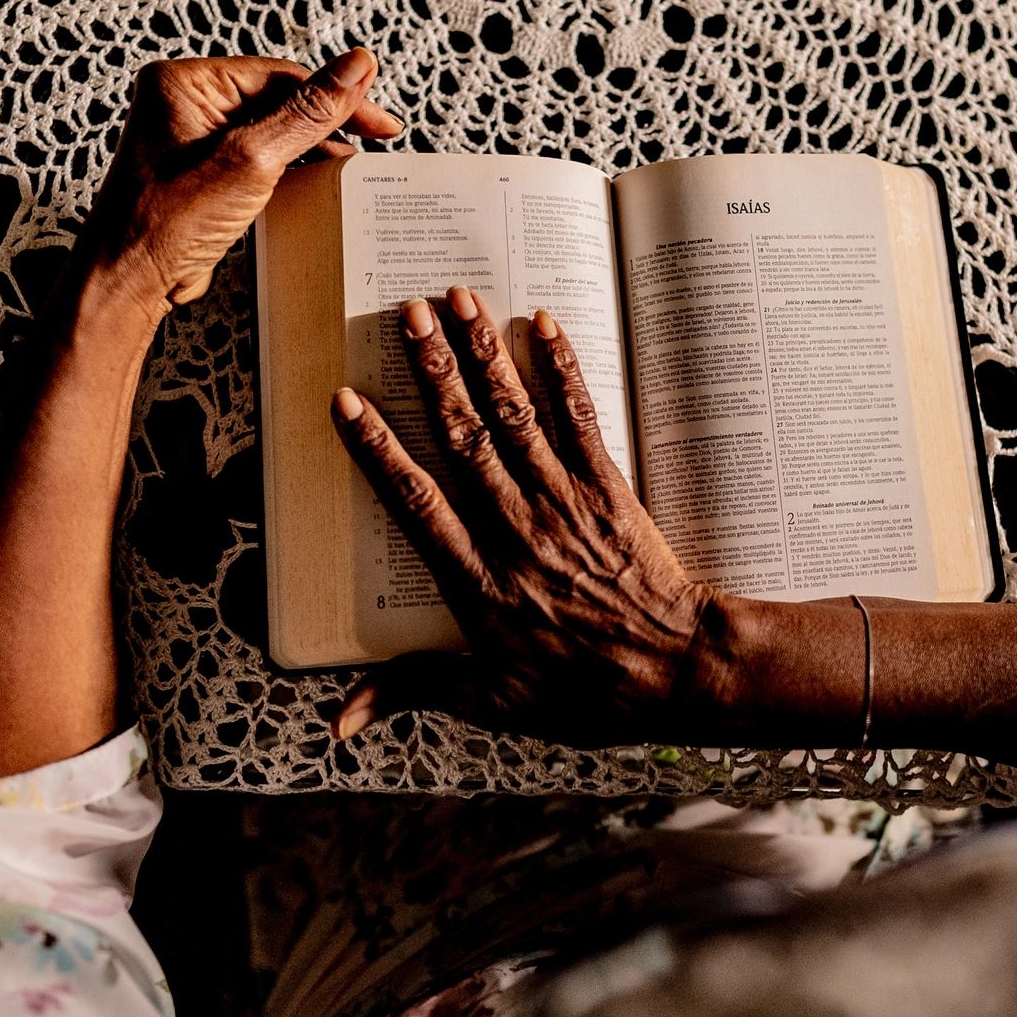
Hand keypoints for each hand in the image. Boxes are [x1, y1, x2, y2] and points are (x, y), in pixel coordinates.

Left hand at [83, 50, 402, 312]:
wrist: (129, 279)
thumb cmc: (166, 220)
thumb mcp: (251, 157)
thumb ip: (308, 111)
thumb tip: (355, 67)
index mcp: (186, 83)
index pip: (280, 75)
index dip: (336, 95)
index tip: (377, 118)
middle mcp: (187, 104)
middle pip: (279, 99)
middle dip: (327, 121)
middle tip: (375, 139)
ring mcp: (196, 140)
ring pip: (273, 129)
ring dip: (313, 146)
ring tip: (351, 162)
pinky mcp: (205, 174)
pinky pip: (260, 158)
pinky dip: (293, 168)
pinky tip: (317, 180)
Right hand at [329, 287, 719, 743]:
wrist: (677, 675)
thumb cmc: (584, 695)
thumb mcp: (492, 705)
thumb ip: (414, 691)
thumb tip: (339, 718)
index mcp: (479, 585)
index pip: (416, 503)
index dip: (378, 450)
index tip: (347, 401)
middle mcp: (517, 533)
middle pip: (464, 439)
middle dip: (433, 371)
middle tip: (406, 312)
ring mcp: (566, 506)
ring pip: (515, 418)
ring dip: (484, 355)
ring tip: (459, 298)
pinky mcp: (609, 491)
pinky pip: (581, 421)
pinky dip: (562, 371)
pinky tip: (543, 325)